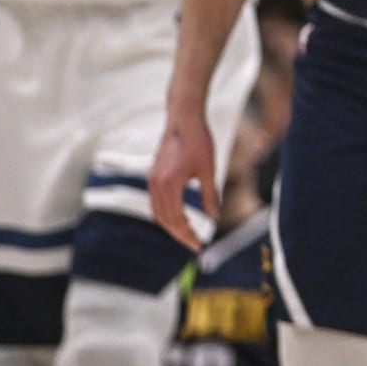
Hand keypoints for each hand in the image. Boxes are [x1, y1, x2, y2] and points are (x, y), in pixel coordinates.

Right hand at [149, 106, 218, 251]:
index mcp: (170, 183)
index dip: (187, 235)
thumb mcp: (208, 170)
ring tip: (189, 233)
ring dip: (171, 225)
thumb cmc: (199, 141)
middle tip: (194, 244)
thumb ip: (210, 195)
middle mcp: (156, 184)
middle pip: (164, 220)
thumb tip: (214, 218)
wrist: (183, 118)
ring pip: (157, 212)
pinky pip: (155, 202)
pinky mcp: (152, 175)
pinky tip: (180, 216)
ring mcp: (152, 179)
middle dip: (179, 234)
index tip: (198, 246)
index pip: (176, 219)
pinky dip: (166, 214)